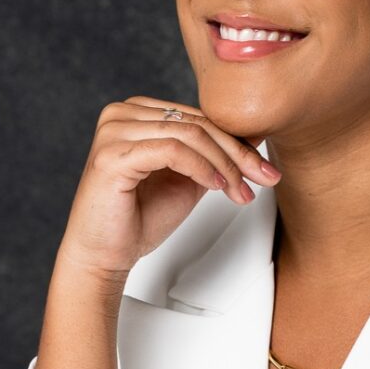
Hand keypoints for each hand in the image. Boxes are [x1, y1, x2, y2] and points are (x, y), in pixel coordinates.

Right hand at [55, 95, 280, 291]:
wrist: (104, 256)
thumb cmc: (138, 219)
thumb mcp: (189, 179)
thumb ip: (213, 155)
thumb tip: (255, 136)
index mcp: (138, 112)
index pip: (198, 117)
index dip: (236, 142)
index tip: (264, 169)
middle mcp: (122, 113)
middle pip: (196, 123)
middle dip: (237, 154)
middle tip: (264, 178)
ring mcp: (113, 130)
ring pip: (188, 134)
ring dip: (224, 164)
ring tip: (241, 190)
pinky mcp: (111, 154)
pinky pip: (171, 150)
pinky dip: (202, 167)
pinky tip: (217, 186)